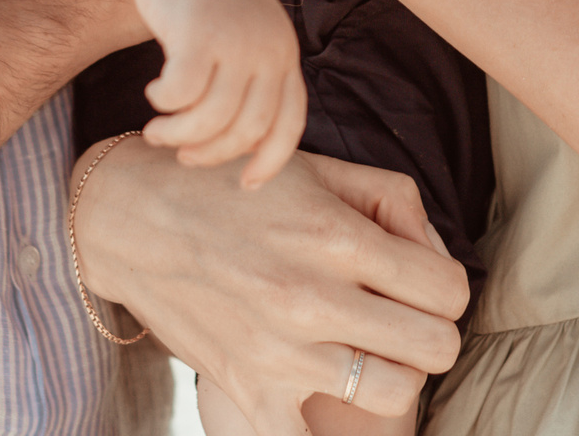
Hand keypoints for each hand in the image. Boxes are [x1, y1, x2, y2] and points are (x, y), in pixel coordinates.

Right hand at [77, 142, 468, 435]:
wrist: (129, 218)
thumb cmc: (230, 187)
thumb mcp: (316, 167)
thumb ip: (393, 200)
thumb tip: (434, 255)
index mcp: (338, 237)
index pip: (448, 288)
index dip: (443, 284)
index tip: (419, 280)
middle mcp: (314, 298)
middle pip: (437, 346)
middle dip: (430, 329)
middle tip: (400, 315)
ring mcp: (281, 352)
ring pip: (396, 392)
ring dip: (392, 371)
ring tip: (364, 347)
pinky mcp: (247, 389)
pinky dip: (322, 420)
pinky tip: (320, 394)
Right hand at [131, 0, 306, 186]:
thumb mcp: (241, 34)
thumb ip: (246, 77)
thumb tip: (231, 142)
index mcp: (283, 51)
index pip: (290, 122)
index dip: (272, 161)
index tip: (247, 184)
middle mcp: (269, 47)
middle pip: (248, 130)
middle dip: (212, 154)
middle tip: (181, 155)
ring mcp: (236, 40)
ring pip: (212, 119)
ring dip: (179, 136)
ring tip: (156, 132)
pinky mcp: (199, 32)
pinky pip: (181, 94)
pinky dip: (164, 105)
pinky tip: (153, 94)